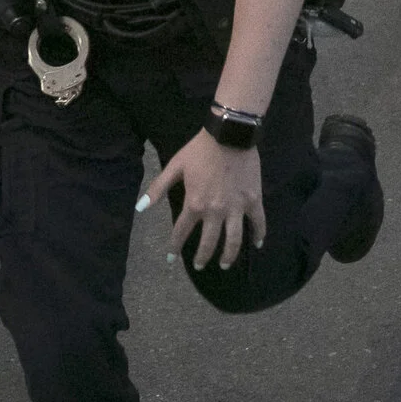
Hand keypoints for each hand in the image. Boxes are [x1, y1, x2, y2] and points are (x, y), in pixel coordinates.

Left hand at [141, 129, 265, 269]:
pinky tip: (257, 244)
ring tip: (224, 264)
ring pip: (234, 240)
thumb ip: (158, 188)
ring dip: (229, 256)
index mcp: (195, 204)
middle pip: (209, 243)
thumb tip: (141, 207)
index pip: (182, 231)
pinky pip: (259, 222)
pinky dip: (259, 234)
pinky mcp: (253, 201)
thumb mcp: (175, 166)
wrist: (229, 135)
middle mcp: (215, 211)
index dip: (175, 247)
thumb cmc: (199, 150)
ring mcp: (236, 208)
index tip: (171, 258)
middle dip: (202, 258)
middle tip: (199, 266)